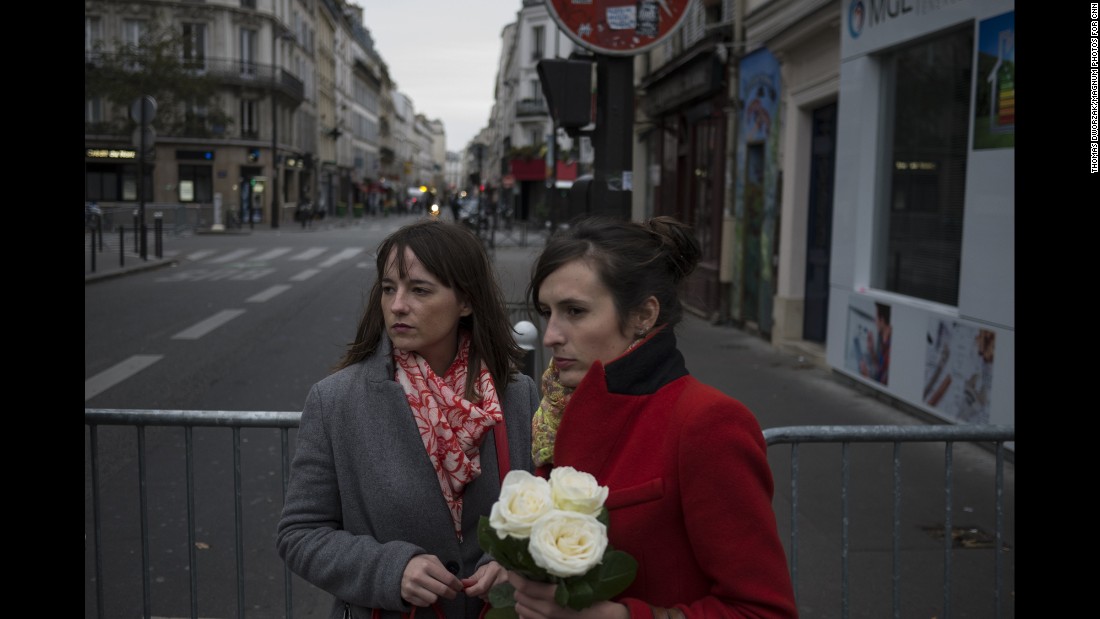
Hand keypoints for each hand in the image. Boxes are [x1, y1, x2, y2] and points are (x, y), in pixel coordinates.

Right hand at [401, 554, 463, 607]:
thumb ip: (443, 569)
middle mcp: (418, 577)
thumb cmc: (419, 563)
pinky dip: (428, 600)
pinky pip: (425, 603)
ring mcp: (412, 587)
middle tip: (453, 593)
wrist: (399, 567)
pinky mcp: (407, 596)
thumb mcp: (431, 560)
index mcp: (426, 565)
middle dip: (451, 594)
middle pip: (442, 590)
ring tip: (435, 591)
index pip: (448, 579)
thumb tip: (456, 582)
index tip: (459, 587)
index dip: (457, 585)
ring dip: (437, 597)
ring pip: (434, 599)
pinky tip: (426, 593)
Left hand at [460, 561, 507, 598]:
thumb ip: (474, 578)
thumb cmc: (492, 569)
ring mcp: (508, 587)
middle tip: (479, 588)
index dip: (472, 591)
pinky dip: (491, 598)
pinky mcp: (509, 594)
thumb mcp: (483, 570)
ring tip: (488, 588)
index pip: (481, 586)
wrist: (507, 570)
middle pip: (485, 593)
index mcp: (495, 570)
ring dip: (485, 596)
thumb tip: (463, 584)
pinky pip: (496, 600)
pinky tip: (493, 592)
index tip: (467, 591)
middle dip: (479, 593)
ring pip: (490, 598)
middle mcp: (503, 578)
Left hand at [508, 572, 628, 618]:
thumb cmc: (597, 596)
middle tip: (523, 576)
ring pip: (521, 609)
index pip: (524, 586)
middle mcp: (547, 611)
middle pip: (519, 597)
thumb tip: (544, 561)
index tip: (511, 567)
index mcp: (554, 597)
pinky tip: (533, 605)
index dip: (514, 576)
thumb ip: (561, 574)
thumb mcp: (580, 581)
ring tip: (528, 590)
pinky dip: (526, 612)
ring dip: (522, 599)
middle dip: (518, 587)